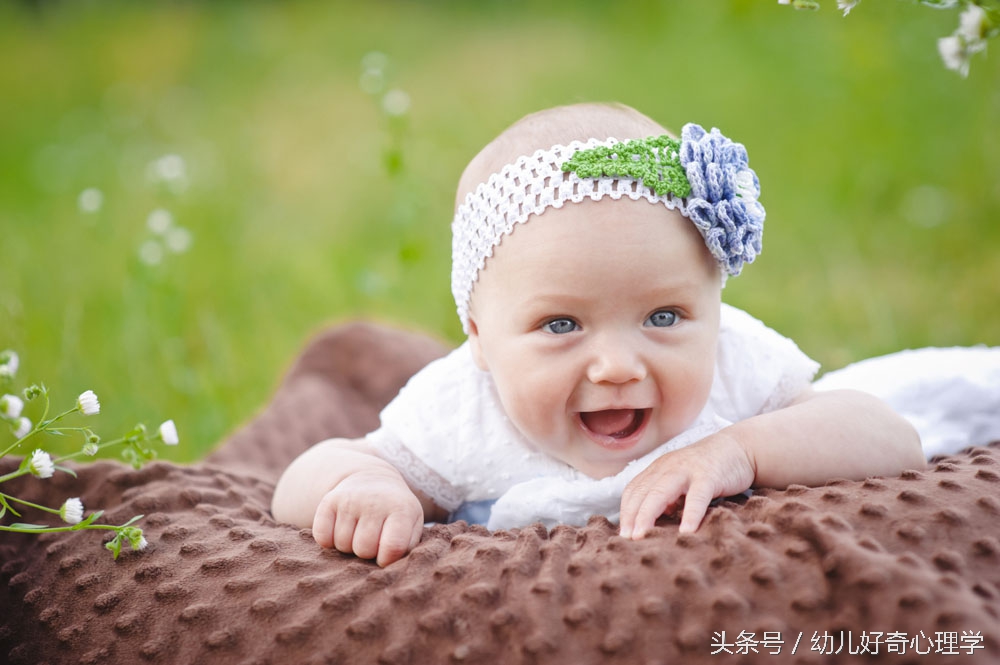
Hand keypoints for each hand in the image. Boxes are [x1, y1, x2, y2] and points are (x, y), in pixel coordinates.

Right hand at [312, 465, 423, 566]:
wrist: (373, 480)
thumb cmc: (395, 514)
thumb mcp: (411, 526)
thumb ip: (406, 548)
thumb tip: (387, 567)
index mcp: (401, 509)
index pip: (393, 547)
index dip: (386, 560)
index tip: (385, 555)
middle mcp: (374, 502)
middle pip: (363, 549)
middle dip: (367, 552)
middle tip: (372, 540)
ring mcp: (350, 500)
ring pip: (342, 545)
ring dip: (349, 546)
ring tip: (358, 532)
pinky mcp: (329, 501)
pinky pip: (322, 537)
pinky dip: (329, 541)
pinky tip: (341, 529)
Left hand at [618, 432, 754, 538]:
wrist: (739, 448)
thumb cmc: (708, 471)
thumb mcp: (682, 482)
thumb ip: (668, 499)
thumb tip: (656, 523)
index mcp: (659, 469)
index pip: (634, 490)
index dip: (625, 511)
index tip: (622, 533)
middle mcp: (668, 467)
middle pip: (642, 492)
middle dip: (631, 516)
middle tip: (626, 539)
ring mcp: (687, 470)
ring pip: (660, 492)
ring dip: (648, 515)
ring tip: (642, 537)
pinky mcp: (709, 476)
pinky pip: (697, 496)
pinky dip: (690, 514)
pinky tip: (686, 532)